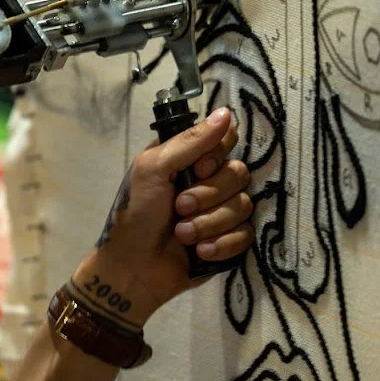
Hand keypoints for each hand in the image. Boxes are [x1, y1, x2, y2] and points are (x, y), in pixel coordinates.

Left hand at [72, 107, 253, 328]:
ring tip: (182, 233)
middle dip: (208, 195)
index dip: (216, 155)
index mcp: (191, 157)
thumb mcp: (153, 168)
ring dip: (209, 223)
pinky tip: (199, 251)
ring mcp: (221, 210)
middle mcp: (210, 179)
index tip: (197, 168)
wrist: (133, 267)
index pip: (226, 140)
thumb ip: (190, 141)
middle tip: (179, 207)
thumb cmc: (136, 212)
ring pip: (244, 205)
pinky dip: (221, 244)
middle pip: (239, 173)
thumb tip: (226, 113)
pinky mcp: (229, 240)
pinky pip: (245, 235)